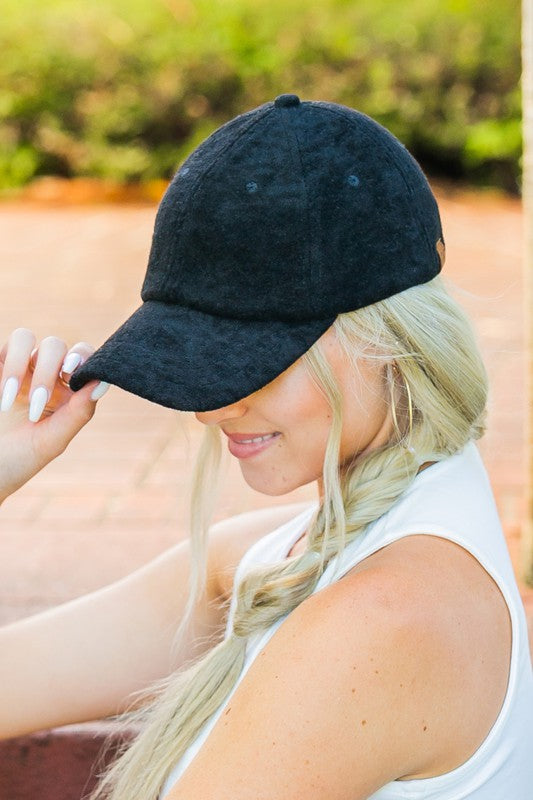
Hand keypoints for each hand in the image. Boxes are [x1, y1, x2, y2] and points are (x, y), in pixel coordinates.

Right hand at [0, 328, 108, 503]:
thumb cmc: (19, 460)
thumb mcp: (52, 441)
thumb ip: (78, 413)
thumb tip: (101, 382)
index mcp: (66, 392)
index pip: (83, 359)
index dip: (82, 356)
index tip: (71, 373)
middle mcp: (42, 376)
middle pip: (55, 347)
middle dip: (46, 371)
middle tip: (35, 404)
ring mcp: (15, 370)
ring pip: (24, 337)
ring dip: (19, 364)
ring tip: (10, 399)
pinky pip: (1, 347)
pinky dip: (6, 363)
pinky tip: (2, 392)